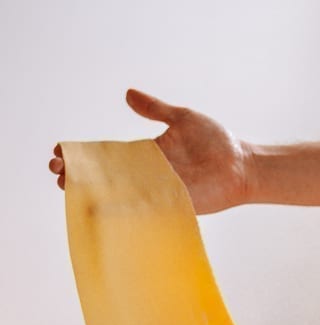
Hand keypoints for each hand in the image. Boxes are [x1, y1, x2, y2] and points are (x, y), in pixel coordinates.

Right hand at [49, 90, 253, 213]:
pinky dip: (123, 212)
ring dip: (94, 193)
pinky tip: (101, 211)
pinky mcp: (171, 206)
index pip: (108, 154)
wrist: (241, 166)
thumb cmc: (216, 141)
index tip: (61, 151)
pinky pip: (143, 210)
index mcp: (147, 153)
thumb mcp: (182, 118)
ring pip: (119, 195)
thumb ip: (155, 110)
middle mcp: (149, 175)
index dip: (85, 154)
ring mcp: (158, 192)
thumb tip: (127, 95)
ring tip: (69, 190)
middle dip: (80, 174)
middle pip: (108, 177)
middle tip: (57, 172)